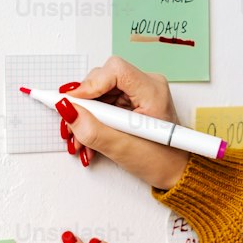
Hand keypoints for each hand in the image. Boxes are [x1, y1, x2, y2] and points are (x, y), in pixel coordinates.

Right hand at [54, 56, 190, 190]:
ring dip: (85, 117)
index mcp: (153, 92)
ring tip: (81, 141)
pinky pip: (102, 102)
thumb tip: (68, 110)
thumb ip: (93, 130)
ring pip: (98, 92)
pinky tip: (89, 139)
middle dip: (84, 105)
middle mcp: (146, 86)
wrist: (174, 171)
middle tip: (73, 128)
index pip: (115, 70)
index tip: (72, 103)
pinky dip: (92, 121)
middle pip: (103, 79)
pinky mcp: (129, 102)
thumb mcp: (123, 149)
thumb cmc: (162, 161)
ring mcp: (137, 93)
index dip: (90, 84)